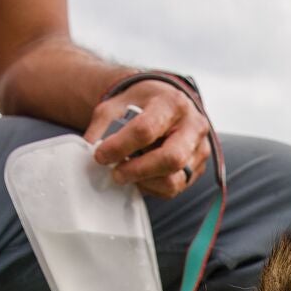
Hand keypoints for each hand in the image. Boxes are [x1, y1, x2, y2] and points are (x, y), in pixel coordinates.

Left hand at [83, 77, 210, 198]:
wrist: (165, 103)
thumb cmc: (142, 103)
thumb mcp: (118, 104)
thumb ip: (104, 125)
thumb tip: (90, 149)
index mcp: (173, 102)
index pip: (146, 129)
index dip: (120, 146)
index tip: (100, 155)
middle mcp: (193, 125)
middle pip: (170, 158)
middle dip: (137, 170)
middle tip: (115, 173)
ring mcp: (200, 149)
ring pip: (174, 180)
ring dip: (144, 182)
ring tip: (126, 174)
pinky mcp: (198, 168)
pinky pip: (175, 188)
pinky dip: (153, 187)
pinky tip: (140, 177)